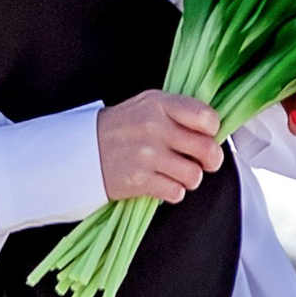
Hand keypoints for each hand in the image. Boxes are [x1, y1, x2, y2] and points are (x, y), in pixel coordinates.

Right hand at [97, 90, 222, 203]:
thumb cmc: (121, 128)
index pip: (206, 117)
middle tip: (205, 161)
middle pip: (207, 149)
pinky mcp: (140, 180)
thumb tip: (213, 128)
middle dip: (211, 160)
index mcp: (159, 104)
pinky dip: (173, 192)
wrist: (82, 150)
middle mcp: (154, 127)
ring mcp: (147, 154)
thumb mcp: (147, 104)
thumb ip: (178, 110)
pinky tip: (163, 183)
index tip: (208, 134)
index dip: (213, 129)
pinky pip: (176, 192)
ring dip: (190, 178)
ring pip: (194, 175)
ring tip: (178, 173)